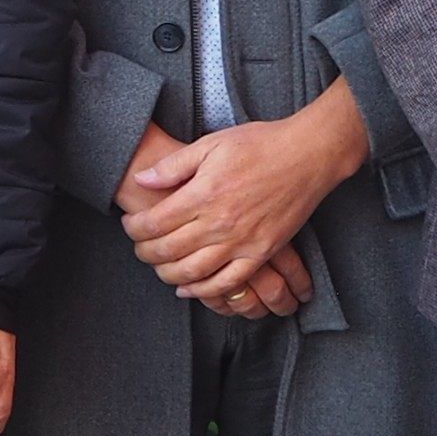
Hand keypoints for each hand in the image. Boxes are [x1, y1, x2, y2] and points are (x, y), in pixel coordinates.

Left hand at [118, 82, 370, 318]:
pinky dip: (204, 291)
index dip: (134, 228)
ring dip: (167, 274)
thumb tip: (141, 180)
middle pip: (168, 251)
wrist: (308, 155)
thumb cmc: (259, 144)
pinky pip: (228, 282)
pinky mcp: (262, 252)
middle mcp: (220, 223)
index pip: (155, 223)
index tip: (129, 224)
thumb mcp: (211, 144)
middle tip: (137, 247)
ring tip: (158, 266)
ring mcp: (242, 241)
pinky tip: (189, 288)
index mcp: (203, 194)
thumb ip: (173, 166)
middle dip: (144, 252)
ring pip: (193, 272)